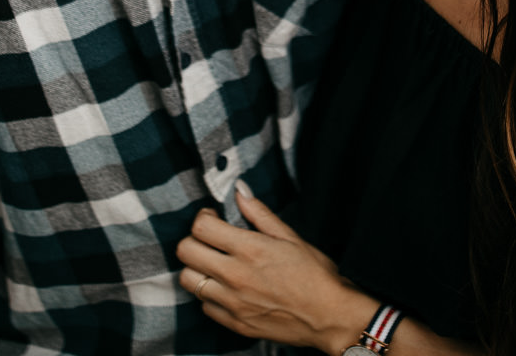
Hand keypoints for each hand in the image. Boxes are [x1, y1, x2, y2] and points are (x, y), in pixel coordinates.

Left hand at [176, 181, 373, 354]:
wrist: (329, 317)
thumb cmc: (315, 275)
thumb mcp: (290, 237)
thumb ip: (259, 213)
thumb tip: (239, 190)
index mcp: (250, 249)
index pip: (200, 228)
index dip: (203, 218)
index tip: (214, 219)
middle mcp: (235, 276)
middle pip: (186, 252)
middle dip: (194, 240)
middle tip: (210, 240)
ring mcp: (232, 302)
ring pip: (188, 280)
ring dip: (197, 268)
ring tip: (215, 264)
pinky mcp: (235, 323)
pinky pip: (204, 306)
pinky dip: (210, 295)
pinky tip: (227, 289)